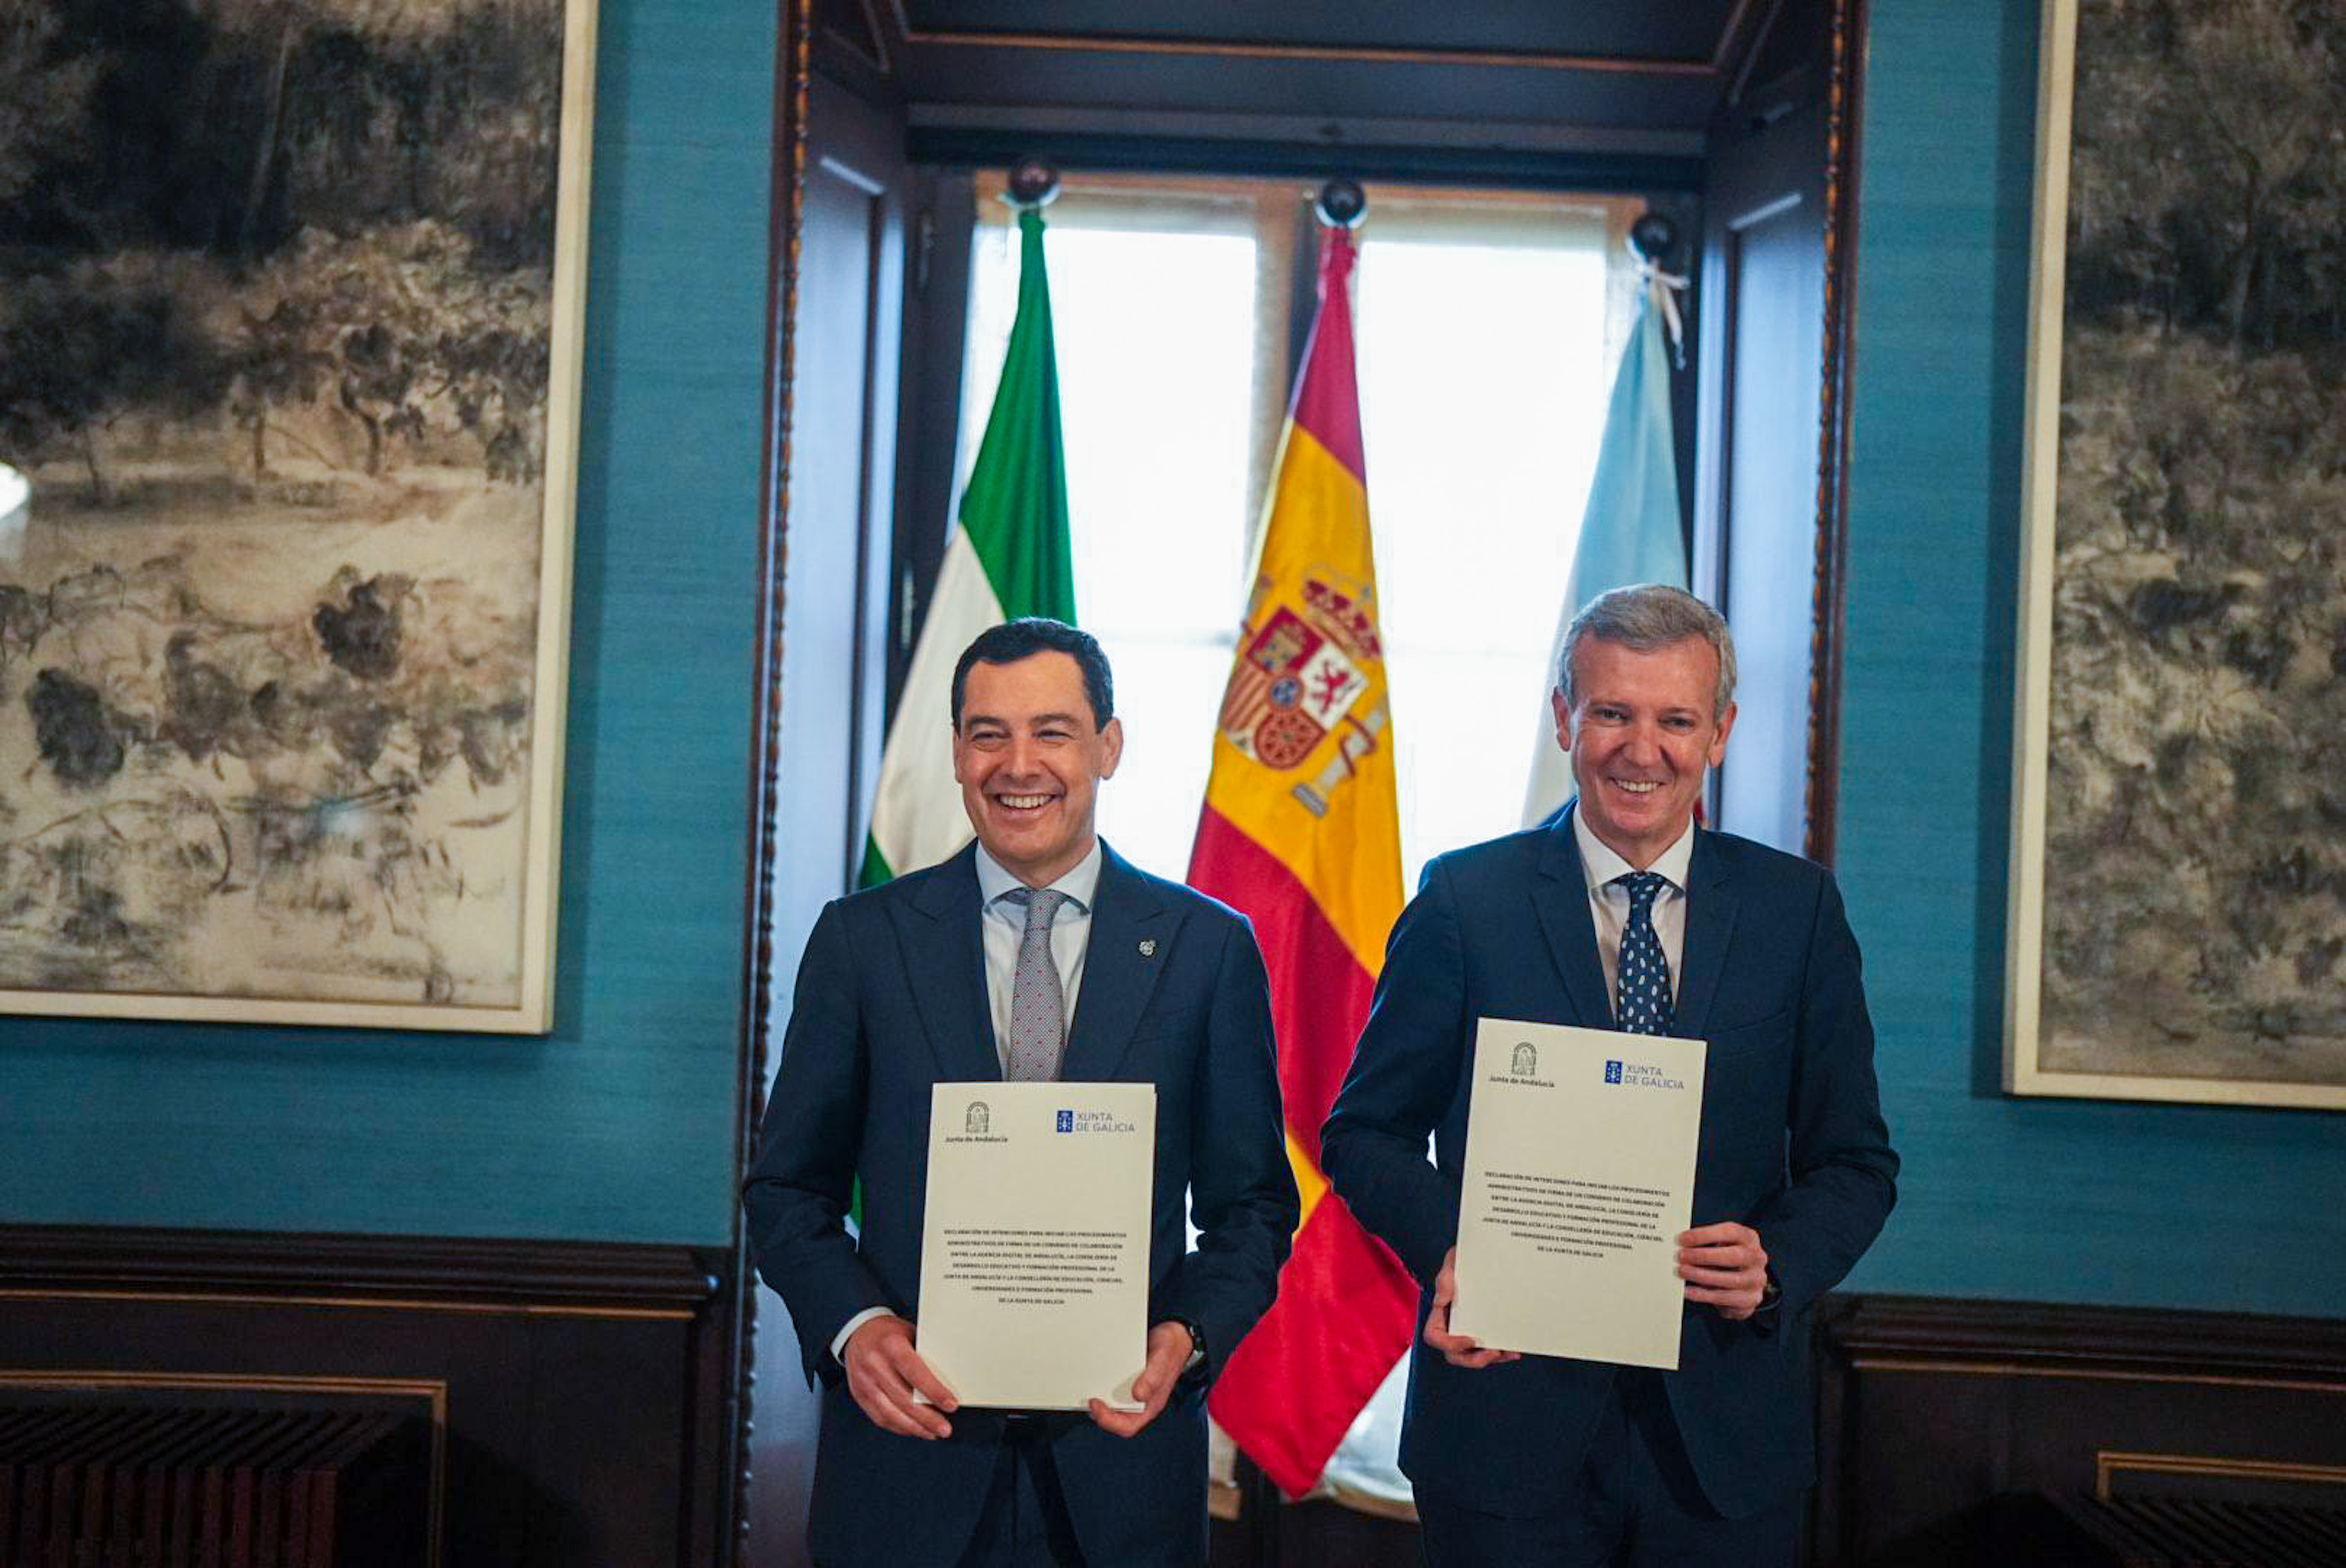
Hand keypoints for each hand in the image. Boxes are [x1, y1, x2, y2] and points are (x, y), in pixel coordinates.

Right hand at [843, 1313, 955, 1438]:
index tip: (951, 1405)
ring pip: (891, 1414)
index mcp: (892, 1345)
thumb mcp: (910, 1333)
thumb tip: (952, 1377)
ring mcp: (864, 1382)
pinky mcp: (859, 1395)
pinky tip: (914, 1429)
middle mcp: (875, 1364)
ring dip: (915, 1428)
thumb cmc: (890, 1333)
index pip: (915, 1373)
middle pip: (904, 1399)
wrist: (858, 1332)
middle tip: (945, 1429)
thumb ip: (926, 1355)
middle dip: (927, 1418)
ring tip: (933, 1433)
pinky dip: (899, 1427)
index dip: (934, 1392)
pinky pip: (880, 1418)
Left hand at [1090, 1321, 1192, 1436]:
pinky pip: (1113, 1390)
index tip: (1096, 1404)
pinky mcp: (1128, 1381)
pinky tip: (1097, 1378)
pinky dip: (1103, 1387)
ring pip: (1113, 1406)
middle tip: (1089, 1399)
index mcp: (1151, 1405)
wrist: (1174, 1336)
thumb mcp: (1162, 1361)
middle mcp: (1141, 1402)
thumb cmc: (1171, 1351)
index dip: (1109, 1421)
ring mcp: (1134, 1392)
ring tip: (1089, 1390)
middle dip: (1099, 1414)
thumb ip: (1152, 1379)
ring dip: (1100, 1402)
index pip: (1128, 1426)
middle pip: (1116, 1419)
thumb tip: (1138, 1395)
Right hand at [1422, 1246, 1519, 1368]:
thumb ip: (1445, 1279)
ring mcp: (1469, 1331)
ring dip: (1492, 1359)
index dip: (1449, 1344)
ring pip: (1474, 1357)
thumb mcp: (1453, 1261)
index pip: (1434, 1337)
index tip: (1470, 1339)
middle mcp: (1452, 1326)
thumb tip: (1441, 1301)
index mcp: (1440, 1313)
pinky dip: (1502, 1353)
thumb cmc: (1465, 1257)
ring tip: (1509, 1352)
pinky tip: (1514, 1350)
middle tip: (1492, 1352)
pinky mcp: (1486, 1332)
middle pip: (1454, 1355)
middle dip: (1473, 1359)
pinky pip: (1491, 1350)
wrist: (1486, 1255)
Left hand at [1677, 1222, 1769, 1319]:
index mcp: (1749, 1238)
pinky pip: (1726, 1298)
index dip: (1705, 1235)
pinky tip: (1688, 1291)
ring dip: (1702, 1276)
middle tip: (1681, 1256)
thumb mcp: (1721, 1246)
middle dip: (1704, 1256)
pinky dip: (1703, 1294)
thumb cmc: (1726, 1261)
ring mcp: (1757, 1280)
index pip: (1731, 1232)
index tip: (1683, 1239)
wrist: (1744, 1287)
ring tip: (1682, 1272)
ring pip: (1731, 1279)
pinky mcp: (1751, 1299)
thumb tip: (1679, 1245)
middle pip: (1734, 1256)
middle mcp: (1757, 1257)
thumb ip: (1705, 1244)